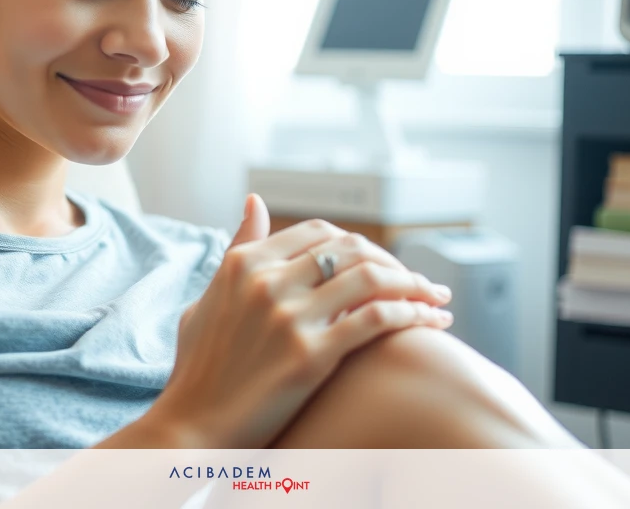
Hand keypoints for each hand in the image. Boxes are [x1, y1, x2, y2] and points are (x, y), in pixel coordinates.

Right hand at [149, 193, 453, 448]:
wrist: (192, 428)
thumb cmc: (199, 368)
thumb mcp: (210, 296)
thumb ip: (237, 247)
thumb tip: (255, 202)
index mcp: (244, 263)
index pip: (319, 231)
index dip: (358, 244)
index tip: (381, 263)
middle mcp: (267, 281)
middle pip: (351, 248)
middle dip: (394, 261)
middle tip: (418, 281)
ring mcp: (289, 316)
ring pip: (372, 277)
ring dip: (416, 284)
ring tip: (437, 298)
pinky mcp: (310, 355)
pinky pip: (377, 318)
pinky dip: (414, 314)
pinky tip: (433, 322)